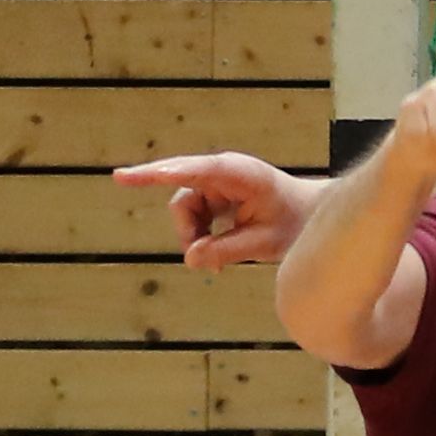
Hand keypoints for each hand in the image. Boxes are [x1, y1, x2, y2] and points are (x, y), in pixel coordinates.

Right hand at [113, 149, 317, 267]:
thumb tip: (191, 260)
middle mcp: (222, 172)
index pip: (191, 171)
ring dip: (194, 237)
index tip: (125, 177)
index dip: (158, 174)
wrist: (311, 213)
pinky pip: (194, 214)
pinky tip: (214, 258)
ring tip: (217, 265)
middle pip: (183, 200)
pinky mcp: (214, 192)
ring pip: (185, 210)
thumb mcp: (265, 243)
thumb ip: (227, 250)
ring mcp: (216, 180)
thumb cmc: (295, 223)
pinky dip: (200, 235)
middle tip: (205, 262)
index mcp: (239, 174)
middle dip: (187, 232)